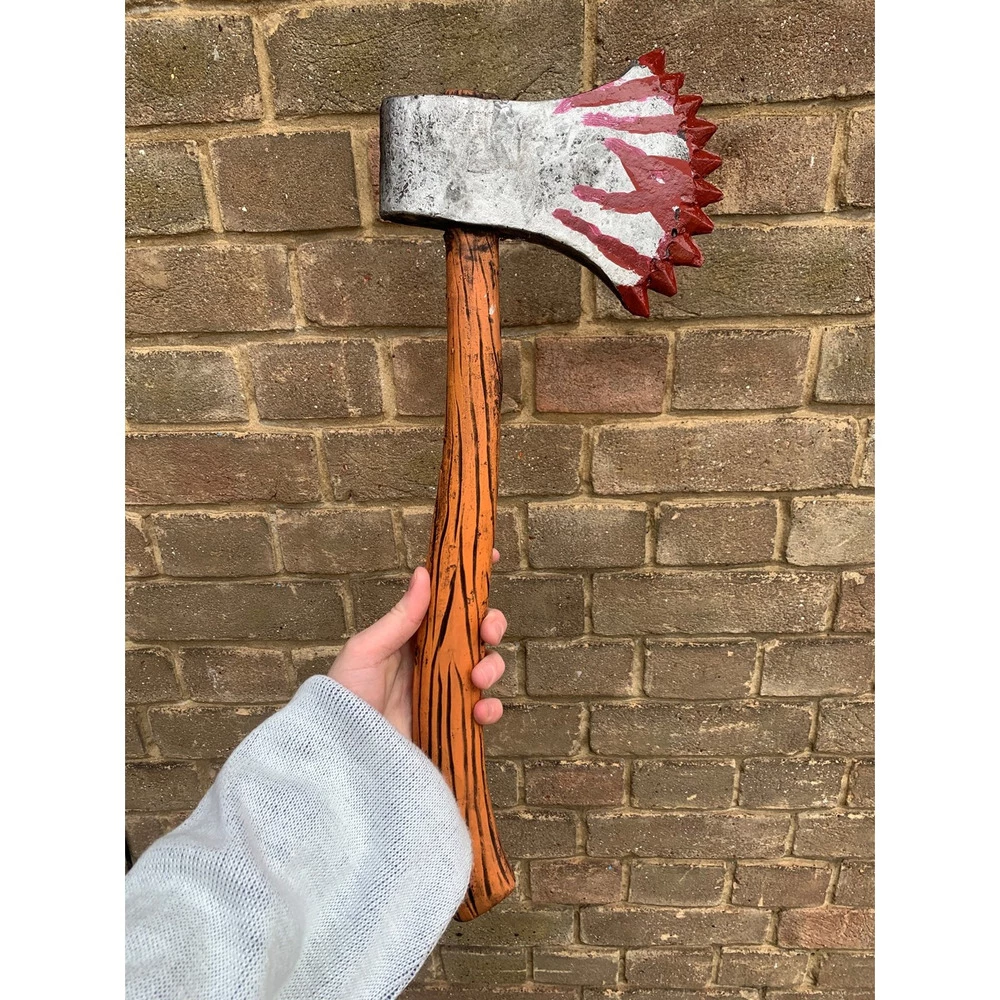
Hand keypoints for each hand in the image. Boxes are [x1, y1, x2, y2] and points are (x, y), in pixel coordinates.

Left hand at [328, 551, 507, 738]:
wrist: (340, 754)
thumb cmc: (343, 697)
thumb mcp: (366, 651)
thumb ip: (399, 618)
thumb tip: (424, 573)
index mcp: (413, 637)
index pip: (447, 602)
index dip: (471, 581)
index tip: (491, 556)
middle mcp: (433, 660)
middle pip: (476, 632)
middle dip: (492, 625)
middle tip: (488, 631)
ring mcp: (445, 691)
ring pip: (486, 667)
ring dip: (492, 666)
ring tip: (478, 679)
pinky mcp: (452, 724)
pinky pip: (483, 712)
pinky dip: (491, 709)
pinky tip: (480, 712)